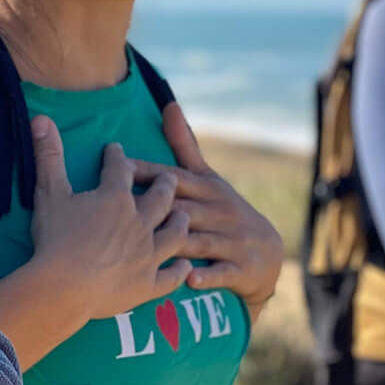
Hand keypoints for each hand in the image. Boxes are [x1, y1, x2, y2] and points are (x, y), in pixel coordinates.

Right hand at [27, 118, 191, 322]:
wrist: (63, 289)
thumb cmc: (55, 239)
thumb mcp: (49, 193)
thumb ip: (49, 155)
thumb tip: (40, 117)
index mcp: (115, 198)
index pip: (120, 169)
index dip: (117, 157)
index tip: (116, 150)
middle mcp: (139, 222)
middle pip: (160, 198)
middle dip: (164, 184)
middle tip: (168, 178)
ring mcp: (147, 255)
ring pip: (174, 234)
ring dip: (180, 222)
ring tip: (184, 215)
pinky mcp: (147, 285)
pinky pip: (170, 277)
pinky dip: (180, 270)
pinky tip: (185, 265)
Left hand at [131, 103, 283, 313]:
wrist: (269, 254)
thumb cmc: (226, 212)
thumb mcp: (209, 179)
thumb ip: (185, 146)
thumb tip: (169, 105)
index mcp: (207, 188)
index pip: (171, 178)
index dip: (145, 172)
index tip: (115, 165)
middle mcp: (219, 211)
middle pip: (183, 208)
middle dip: (155, 207)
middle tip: (119, 210)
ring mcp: (232, 240)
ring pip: (199, 240)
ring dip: (177, 243)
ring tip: (148, 248)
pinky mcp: (241, 268)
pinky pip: (222, 272)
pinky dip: (208, 276)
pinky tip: (189, 280)